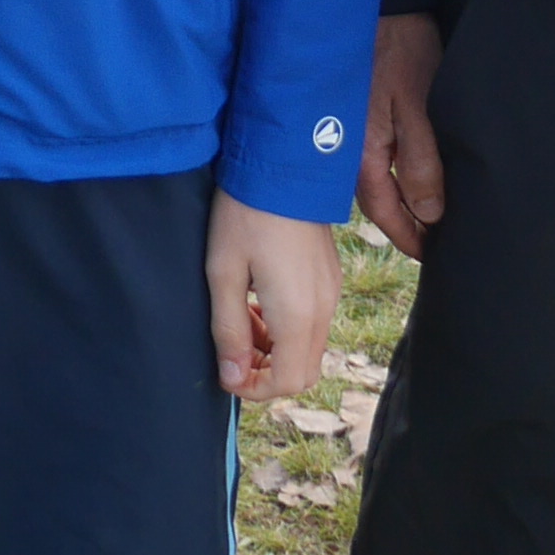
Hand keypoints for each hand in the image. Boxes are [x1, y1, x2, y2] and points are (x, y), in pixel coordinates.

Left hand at [205, 192, 337, 400]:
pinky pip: (315, 322)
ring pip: (310, 348)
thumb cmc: (245, 215)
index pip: (286, 382)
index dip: (254, 389)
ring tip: (242, 320)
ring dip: (276, 349)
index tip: (226, 373)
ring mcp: (332, 291)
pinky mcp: (331, 276)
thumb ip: (228, 331)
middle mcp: (323, 308)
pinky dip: (288, 328)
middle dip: (267, 373)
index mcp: (298, 314)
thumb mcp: (223, 273)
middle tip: (233, 350)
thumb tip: (232, 377)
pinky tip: (260, 301)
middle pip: (303, 371)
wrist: (281, 164)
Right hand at [356, 15, 446, 258]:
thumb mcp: (418, 108)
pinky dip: (398, 179)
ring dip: (404, 204)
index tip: (434, 257)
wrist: (386, 6)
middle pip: (380, 204)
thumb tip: (429, 213)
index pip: (386, 213)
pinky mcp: (362, 119)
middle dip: (407, 227)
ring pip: (380, 184)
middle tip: (437, 246)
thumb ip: (422, 162)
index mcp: (362, 154)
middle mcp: (351, 151)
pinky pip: (379, 162)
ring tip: (433, 220)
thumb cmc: (402, 52)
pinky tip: (417, 181)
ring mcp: (353, 135)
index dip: (411, 239)